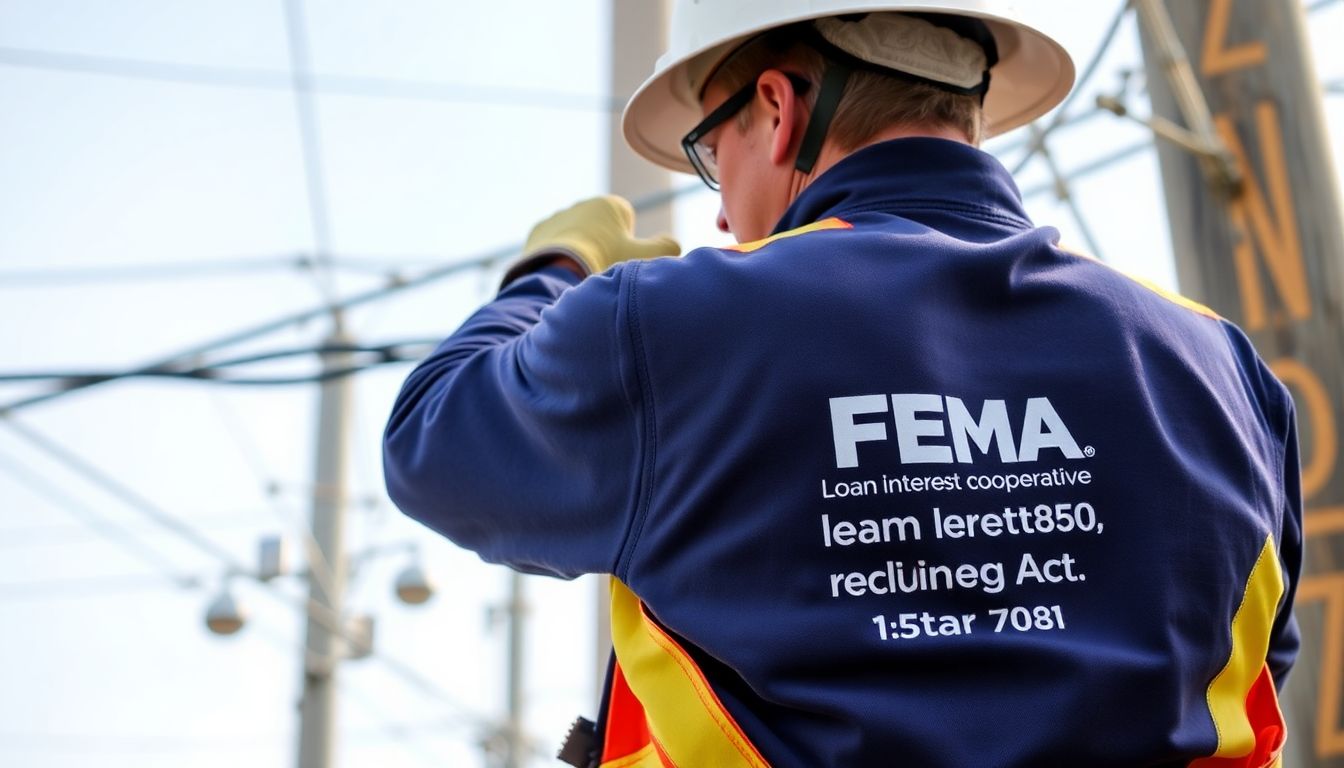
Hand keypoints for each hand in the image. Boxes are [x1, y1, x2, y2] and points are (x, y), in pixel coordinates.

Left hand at [521, 195, 680, 275]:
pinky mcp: (538, 233)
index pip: (627, 222)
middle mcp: (582, 204)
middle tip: (601, 270)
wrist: (557, 273)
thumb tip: (674, 244)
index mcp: (610, 204)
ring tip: (580, 273)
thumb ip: (668, 247)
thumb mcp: (647, 257)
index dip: (627, 243)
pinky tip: (561, 272)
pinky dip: (559, 257)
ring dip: (581, 251)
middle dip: (603, 247)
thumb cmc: (605, 263)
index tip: (620, 259)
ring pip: (578, 237)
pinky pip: (555, 246)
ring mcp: (557, 217)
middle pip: (601, 230)